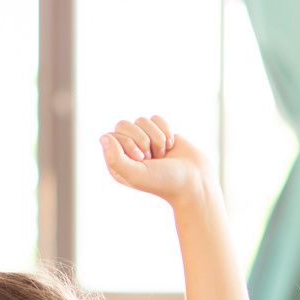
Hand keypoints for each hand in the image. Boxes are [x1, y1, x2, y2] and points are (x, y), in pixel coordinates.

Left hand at [99, 116, 217, 207]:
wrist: (195, 181)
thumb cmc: (165, 181)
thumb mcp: (136, 174)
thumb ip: (115, 159)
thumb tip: (104, 137)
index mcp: (117, 163)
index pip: (112, 136)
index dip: (128, 143)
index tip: (142, 159)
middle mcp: (128, 151)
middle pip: (124, 124)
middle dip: (143, 139)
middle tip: (153, 158)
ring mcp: (144, 141)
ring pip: (142, 120)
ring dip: (157, 138)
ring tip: (163, 155)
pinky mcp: (160, 133)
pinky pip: (157, 118)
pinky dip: (167, 131)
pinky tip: (171, 147)